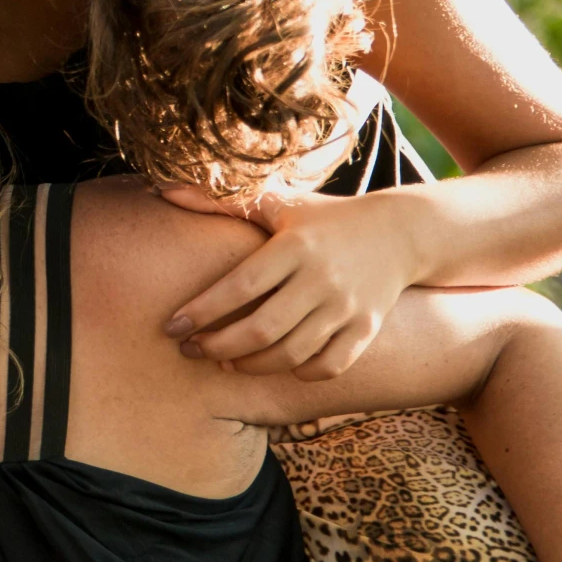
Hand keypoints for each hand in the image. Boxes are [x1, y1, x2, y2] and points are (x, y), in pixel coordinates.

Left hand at [155, 186, 423, 379]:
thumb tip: (163, 189)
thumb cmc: (322, 218)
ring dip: (251, 365)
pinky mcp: (367, 328)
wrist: (399, 232)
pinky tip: (278, 364)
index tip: (170, 327)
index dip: (202, 311)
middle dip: (219, 346)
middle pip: (263, 329)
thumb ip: (220, 200)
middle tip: (191, 350)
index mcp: (294, 246)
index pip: (240, 286)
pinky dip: (300, 373)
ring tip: (224, 361)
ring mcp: (347, 307)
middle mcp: (321, 279)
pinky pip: (330, 365)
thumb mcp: (277, 201)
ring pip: (292, 354)